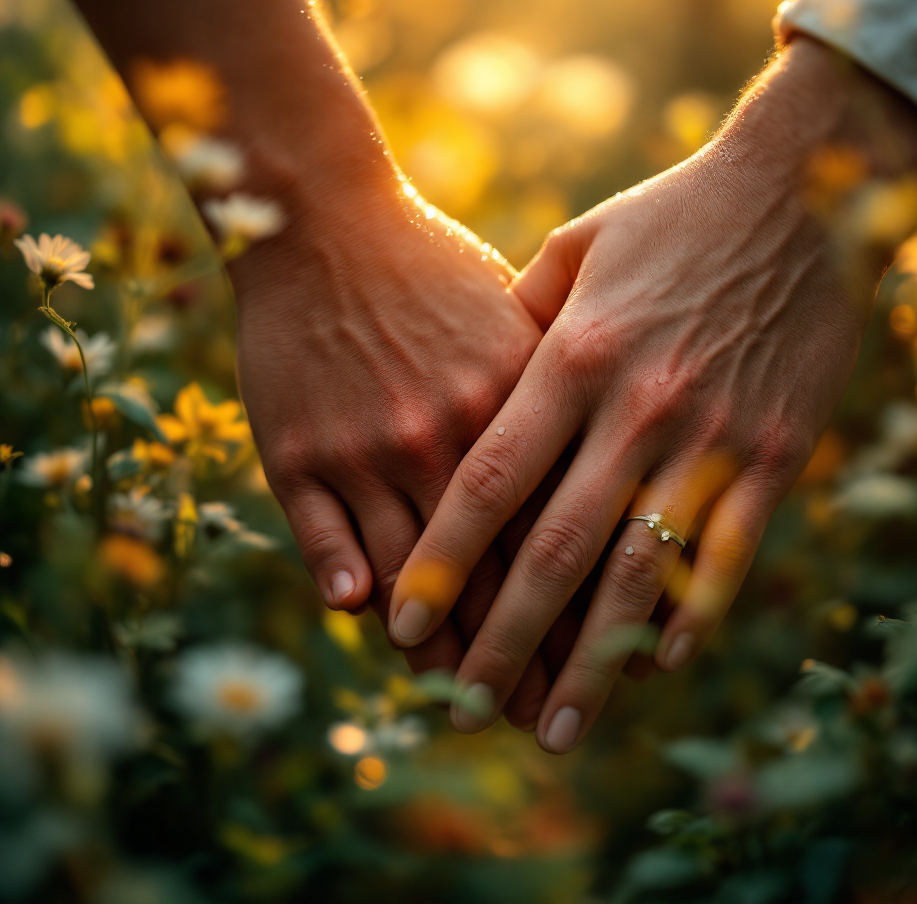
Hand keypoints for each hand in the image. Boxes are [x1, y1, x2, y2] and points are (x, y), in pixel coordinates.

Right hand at [228, 166, 553, 725]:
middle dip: (514, 656)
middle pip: (488, 573)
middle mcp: (442, 435)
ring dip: (435, 646)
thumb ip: (558, 383)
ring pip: (406, 573)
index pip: (554, 532)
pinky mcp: (295, 449)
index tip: (594, 668)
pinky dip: (347, 585)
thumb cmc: (432, 264)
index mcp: (512, 402)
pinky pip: (324, 537)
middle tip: (531, 717)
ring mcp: (365, 446)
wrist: (326, 218)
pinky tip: (367, 622)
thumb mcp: (514, 310)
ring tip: (457, 695)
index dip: (575, 609)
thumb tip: (602, 459)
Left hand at [387, 36, 916, 751]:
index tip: (403, 627)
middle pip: (554, 548)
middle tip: (461, 706)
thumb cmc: (673, 216)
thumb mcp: (578, 250)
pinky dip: (691, 617)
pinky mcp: (778, 451)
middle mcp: (637, 407)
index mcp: (573, 356)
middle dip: (501, 638)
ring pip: (641, 572)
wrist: (802, 188)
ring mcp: (712, 436)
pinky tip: (657, 664)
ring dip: (593, 659)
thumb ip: (521, 321)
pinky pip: (730, 552)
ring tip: (553, 726)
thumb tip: (478, 382)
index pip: (489, 483)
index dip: (440, 564)